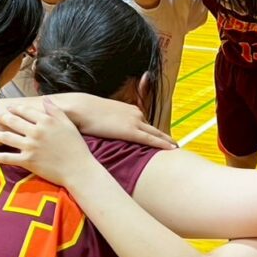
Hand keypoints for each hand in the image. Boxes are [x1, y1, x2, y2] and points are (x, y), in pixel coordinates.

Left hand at [0, 100, 97, 187]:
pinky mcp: (27, 161)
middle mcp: (36, 132)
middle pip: (14, 121)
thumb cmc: (76, 147)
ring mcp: (30, 147)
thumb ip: (55, 110)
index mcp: (46, 121)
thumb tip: (45, 99)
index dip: (16, 108)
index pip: (26, 111)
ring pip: (8, 138)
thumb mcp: (68, 124)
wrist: (78, 169)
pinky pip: (9, 158)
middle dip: (2, 117)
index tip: (9, 107)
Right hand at [61, 95, 175, 149]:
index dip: (154, 132)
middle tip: (175, 145)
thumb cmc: (85, 112)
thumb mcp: (102, 116)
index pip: (145, 123)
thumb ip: (109, 123)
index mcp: (129, 109)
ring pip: (156, 134)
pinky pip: (151, 139)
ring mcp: (134, 122)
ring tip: (176, 149)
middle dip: (165, 137)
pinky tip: (172, 148)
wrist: (80, 107)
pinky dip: (163, 144)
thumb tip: (107, 131)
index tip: (162, 139)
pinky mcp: (131, 131)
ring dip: (166, 141)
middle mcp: (135, 114)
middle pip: (153, 128)